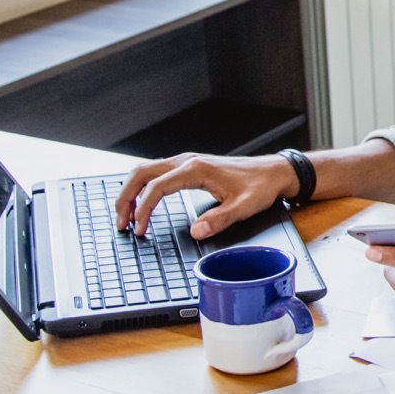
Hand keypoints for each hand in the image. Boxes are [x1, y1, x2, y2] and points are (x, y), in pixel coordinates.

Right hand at [114, 152, 294, 238]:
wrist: (273, 172)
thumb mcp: (244, 207)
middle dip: (125, 197)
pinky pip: (157, 173)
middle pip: (142, 173)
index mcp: (197, 170)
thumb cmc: (260, 186)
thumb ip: (220, 220)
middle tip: (121, 223)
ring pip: (146, 170)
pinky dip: (143, 187)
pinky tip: (142, 203)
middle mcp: (188, 161)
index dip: (143, 209)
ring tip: (126, 216)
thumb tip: (196, 231)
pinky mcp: (190, 167)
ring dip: (131, 191)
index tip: (139, 228)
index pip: (157, 187)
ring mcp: (187, 162)